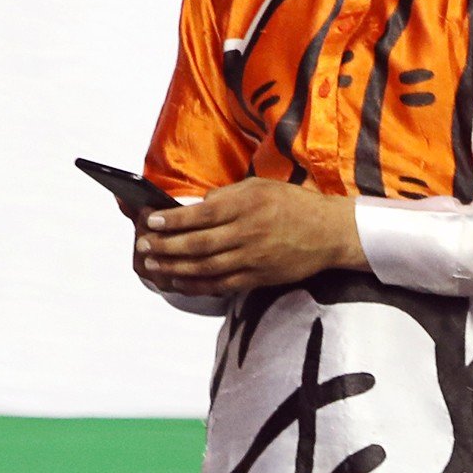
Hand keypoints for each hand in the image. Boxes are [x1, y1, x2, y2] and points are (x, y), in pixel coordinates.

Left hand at [136, 179, 366, 295]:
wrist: (329, 232)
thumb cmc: (292, 204)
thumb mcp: (259, 187)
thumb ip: (227, 196)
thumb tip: (196, 207)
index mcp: (246, 205)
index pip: (200, 215)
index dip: (171, 221)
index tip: (150, 221)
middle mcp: (247, 233)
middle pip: (197, 244)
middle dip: (165, 247)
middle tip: (143, 246)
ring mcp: (253, 258)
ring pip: (205, 268)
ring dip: (174, 268)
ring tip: (152, 265)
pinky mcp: (258, 278)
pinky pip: (221, 285)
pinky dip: (197, 285)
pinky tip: (178, 282)